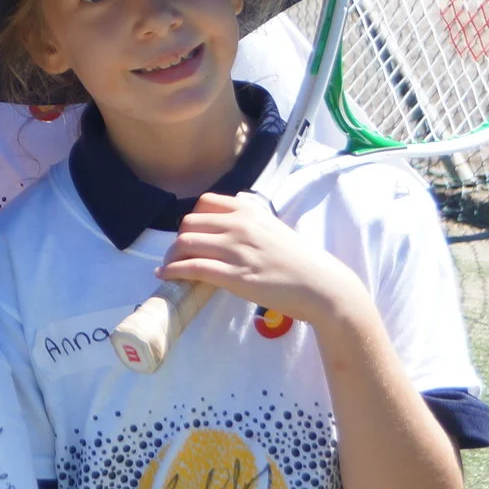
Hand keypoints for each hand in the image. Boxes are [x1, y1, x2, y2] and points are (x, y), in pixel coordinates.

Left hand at [162, 192, 370, 330]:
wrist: (322, 286)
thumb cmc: (299, 260)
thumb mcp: (274, 226)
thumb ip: (250, 218)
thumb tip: (229, 212)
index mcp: (250, 210)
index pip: (204, 202)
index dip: (192, 219)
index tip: (190, 233)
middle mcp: (240, 225)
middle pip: (188, 223)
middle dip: (178, 239)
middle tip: (177, 254)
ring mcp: (237, 250)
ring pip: (185, 244)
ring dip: (170, 256)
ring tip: (168, 267)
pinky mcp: (235, 275)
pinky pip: (192, 268)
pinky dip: (173, 271)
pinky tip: (166, 275)